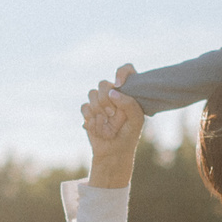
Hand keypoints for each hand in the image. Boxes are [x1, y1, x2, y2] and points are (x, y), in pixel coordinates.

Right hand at [80, 65, 145, 186]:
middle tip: (112, 114)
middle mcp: (114, 93)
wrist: (114, 151)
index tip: (119, 84)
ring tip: (106, 124)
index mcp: (128, 92)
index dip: (122, 73)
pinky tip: (98, 128)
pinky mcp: (89, 110)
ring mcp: (99, 101)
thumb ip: (129, 104)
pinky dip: (91, 119)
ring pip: (91, 94)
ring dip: (98, 111)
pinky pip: (85, 107)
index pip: (126, 70)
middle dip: (105, 100)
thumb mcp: (136, 120)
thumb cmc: (129, 134)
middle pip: (103, 83)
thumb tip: (112, 92)